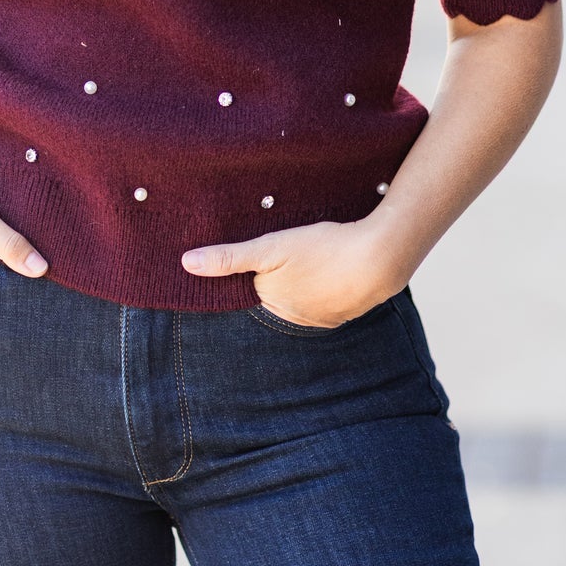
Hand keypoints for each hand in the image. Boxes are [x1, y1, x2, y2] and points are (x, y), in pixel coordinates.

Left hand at [181, 217, 406, 328]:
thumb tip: (187, 264)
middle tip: (283, 256)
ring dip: (298, 285)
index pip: (246, 293)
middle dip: (272, 281)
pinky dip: (319, 287)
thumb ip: (230, 257)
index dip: (245, 276)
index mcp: (271, 302)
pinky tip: (324, 270)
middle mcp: (292, 318)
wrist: (379, 259)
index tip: (247, 263)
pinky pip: (321, 301)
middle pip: (273, 297)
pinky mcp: (343, 311)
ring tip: (304, 262)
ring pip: (298, 299)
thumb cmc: (322, 250)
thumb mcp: (271, 247)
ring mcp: (319, 318)